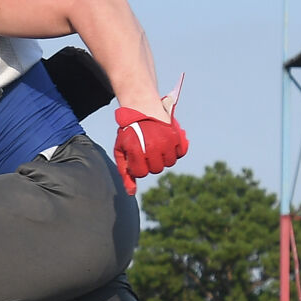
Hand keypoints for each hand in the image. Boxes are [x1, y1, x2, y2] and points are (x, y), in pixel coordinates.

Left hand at [112, 77, 187, 195]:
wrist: (141, 107)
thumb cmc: (129, 132)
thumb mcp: (120, 150)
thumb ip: (124, 172)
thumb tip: (132, 193)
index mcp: (136, 150)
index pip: (141, 173)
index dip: (138, 167)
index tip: (136, 157)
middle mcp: (152, 147)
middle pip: (156, 169)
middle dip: (151, 162)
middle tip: (147, 149)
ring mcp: (166, 141)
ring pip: (169, 163)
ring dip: (164, 157)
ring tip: (156, 146)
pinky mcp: (176, 135)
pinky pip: (180, 153)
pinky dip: (175, 150)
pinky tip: (167, 142)